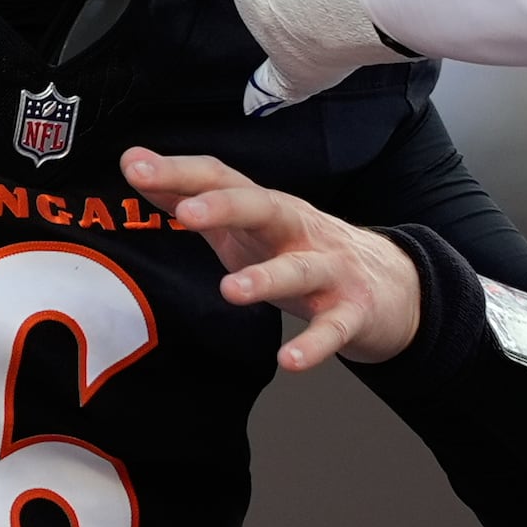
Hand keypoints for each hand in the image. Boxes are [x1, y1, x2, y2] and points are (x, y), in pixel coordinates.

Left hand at [121, 148, 419, 370]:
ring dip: (267, 277)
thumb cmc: (304, 252)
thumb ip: (193, 200)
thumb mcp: (248, 226)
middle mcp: (298, 231)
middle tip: (188, 212)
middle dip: (226, 207)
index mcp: (268, 210)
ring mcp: (330, 269)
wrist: (391, 284)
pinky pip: (333, 329)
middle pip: (264, 208)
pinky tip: (289, 361)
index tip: (136, 167)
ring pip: (300, 268)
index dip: (180, 173)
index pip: (223, 180)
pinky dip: (314, 345)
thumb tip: (135, 166)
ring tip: (232, 290)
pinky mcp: (353, 311)